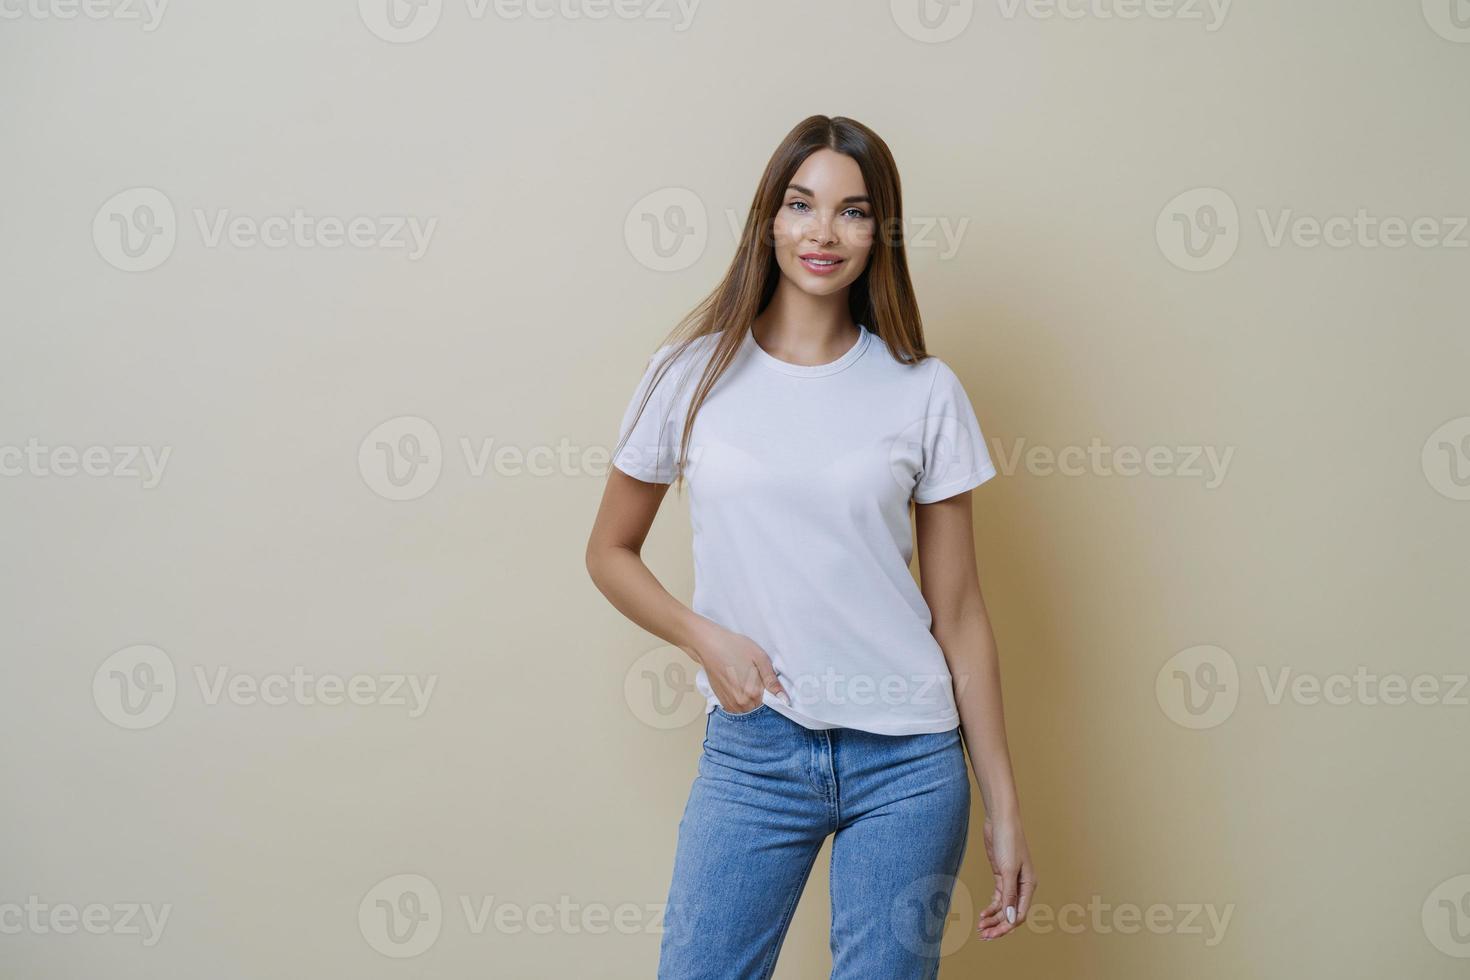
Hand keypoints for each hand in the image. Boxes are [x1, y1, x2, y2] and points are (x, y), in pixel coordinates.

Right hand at [688, 620, 789, 712]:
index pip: (771, 705)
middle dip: (762, 698)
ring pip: (748, 710)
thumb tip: (784, 699)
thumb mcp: (760, 658)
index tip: (769, 686)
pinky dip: (741, 701)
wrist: (709, 645)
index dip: (773, 696)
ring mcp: (730, 703)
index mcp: (753, 692)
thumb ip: (772, 681)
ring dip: (751, 701)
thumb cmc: (734, 647)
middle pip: (759, 708)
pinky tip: (739, 686)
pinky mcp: (722, 701)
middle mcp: (741, 702)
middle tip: (756, 679)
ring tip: (746, 681)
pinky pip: (737, 709)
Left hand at [976, 813, 1035, 940]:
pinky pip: (999, 897)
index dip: (1006, 926)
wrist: (1000, 821)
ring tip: (981, 928)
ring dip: (993, 918)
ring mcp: (1012, 881)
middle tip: (983, 936)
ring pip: (1004, 907)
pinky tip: (983, 915)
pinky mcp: (1002, 875)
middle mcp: (1022, 886)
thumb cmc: (1008, 841)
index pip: (1020, 914)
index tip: (992, 934)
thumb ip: (1009, 895)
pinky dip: (991, 907)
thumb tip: (1012, 919)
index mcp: (1029, 886)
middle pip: (1011, 913)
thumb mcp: (1008, 869)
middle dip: (998, 926)